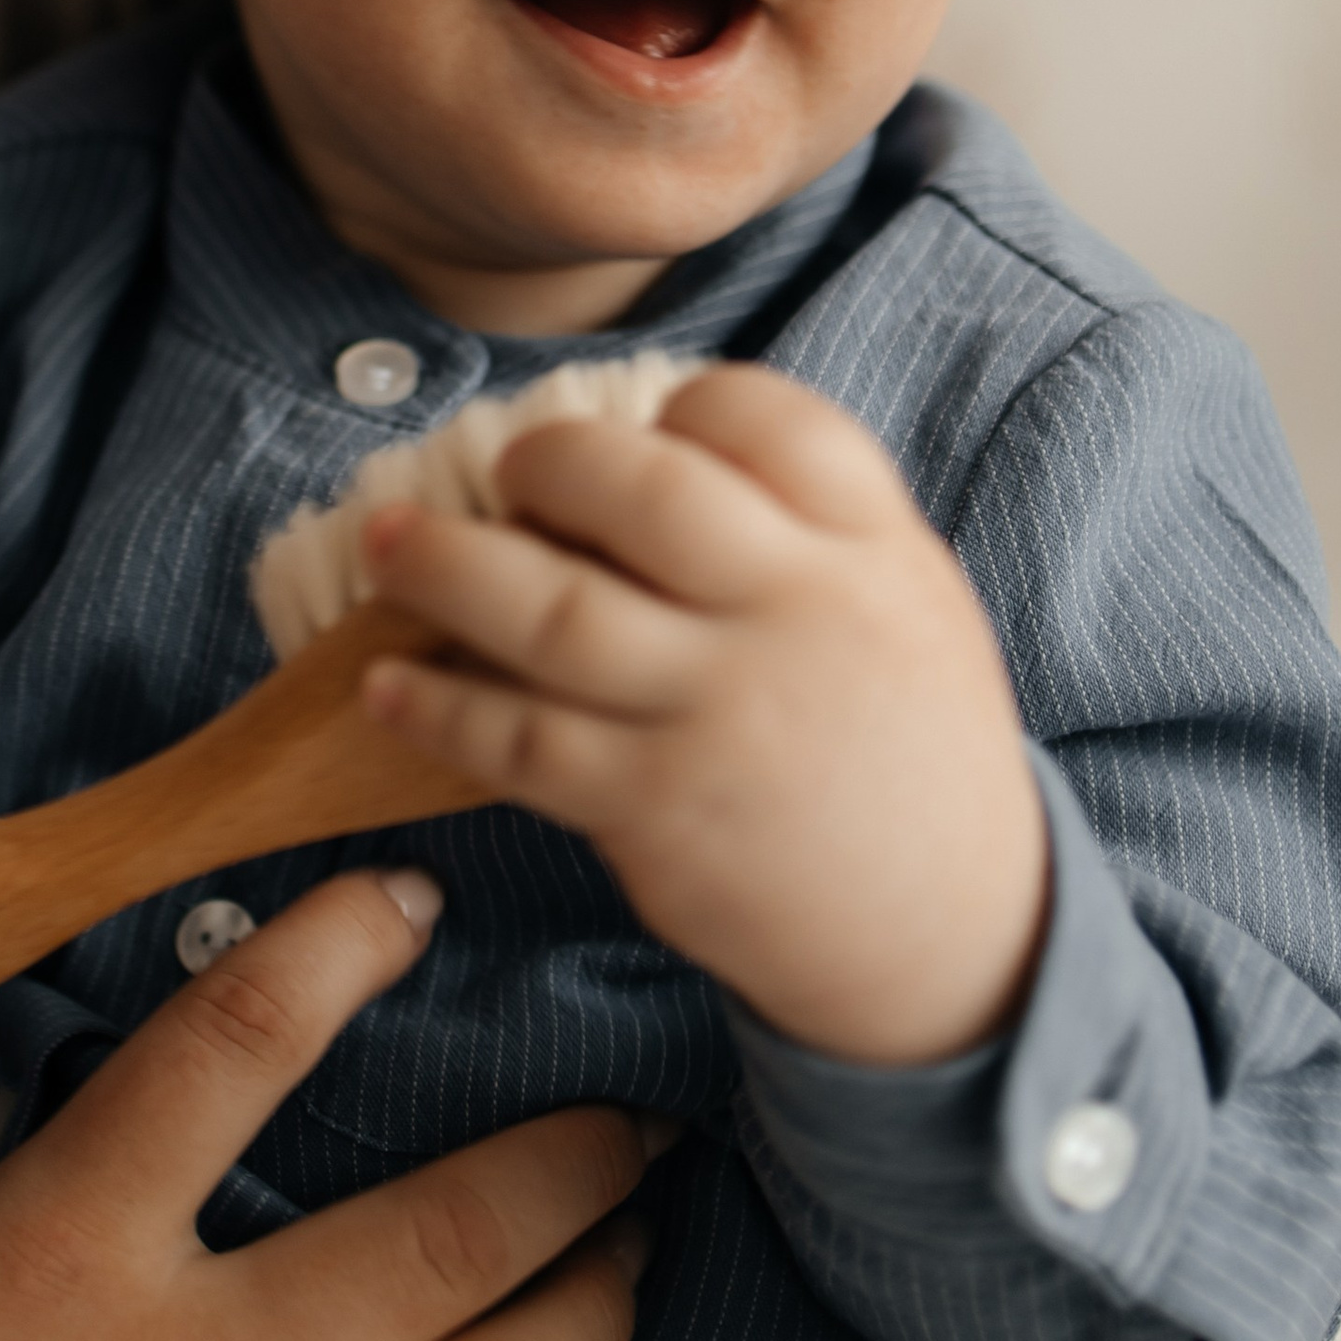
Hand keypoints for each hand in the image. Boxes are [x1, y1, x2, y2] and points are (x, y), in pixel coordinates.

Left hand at [358, 359, 1049, 1063]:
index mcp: (871, 550)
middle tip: (505, 470)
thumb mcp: (908, 604)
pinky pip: (521, 741)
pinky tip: (389, 685)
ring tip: (389, 544)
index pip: (764, 419)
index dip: (680, 406)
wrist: (951, 933)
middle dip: (550, 463)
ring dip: (447, 567)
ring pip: (556, 610)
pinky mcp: (657, 806)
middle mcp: (798, 616)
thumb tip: (655, 447)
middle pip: (644, 492)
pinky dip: (440, 707)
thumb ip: (809, 527)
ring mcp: (722, 711)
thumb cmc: (906, 751)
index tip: (631, 426)